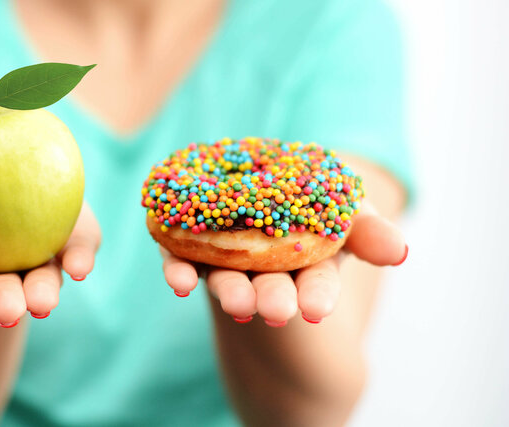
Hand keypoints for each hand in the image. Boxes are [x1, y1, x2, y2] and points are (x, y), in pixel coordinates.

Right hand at [0, 173, 100, 335]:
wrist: (7, 162)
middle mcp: (0, 267)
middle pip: (1, 289)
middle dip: (3, 303)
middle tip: (9, 313)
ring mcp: (38, 256)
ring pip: (41, 278)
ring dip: (42, 291)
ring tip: (44, 303)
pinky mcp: (71, 237)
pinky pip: (78, 248)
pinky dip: (80, 257)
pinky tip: (81, 267)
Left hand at [160, 204, 406, 325]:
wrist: (261, 183)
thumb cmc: (313, 202)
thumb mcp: (347, 209)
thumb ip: (367, 229)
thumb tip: (399, 251)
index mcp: (307, 264)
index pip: (316, 285)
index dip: (318, 296)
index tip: (318, 310)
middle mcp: (264, 268)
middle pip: (269, 288)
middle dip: (273, 299)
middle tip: (275, 312)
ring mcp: (225, 259)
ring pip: (225, 280)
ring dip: (230, 292)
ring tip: (235, 304)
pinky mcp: (187, 245)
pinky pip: (179, 260)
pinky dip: (178, 271)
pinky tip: (179, 282)